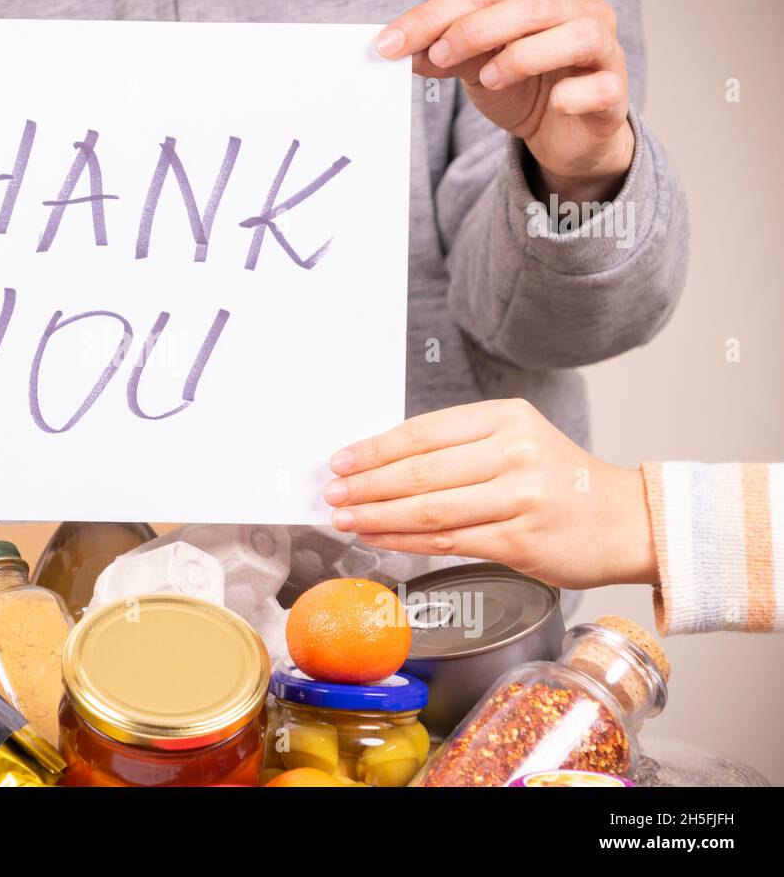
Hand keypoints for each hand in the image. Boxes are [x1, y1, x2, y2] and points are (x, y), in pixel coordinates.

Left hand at [323, 399, 656, 589]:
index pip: (423, 432)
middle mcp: (514, 453)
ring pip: (429, 510)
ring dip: (377, 516)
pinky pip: (447, 542)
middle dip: (367, 485)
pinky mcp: (520, 540)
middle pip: (420, 472)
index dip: (374, 449)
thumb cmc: (560, 481)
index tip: (341, 462)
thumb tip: (382, 462)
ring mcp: (519, 498)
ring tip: (345, 518)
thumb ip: (459, 446)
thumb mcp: (516, 439)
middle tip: (332, 493)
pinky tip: (379, 538)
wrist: (626, 521)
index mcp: (507, 418)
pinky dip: (404, 541)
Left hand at [377, 0, 633, 203]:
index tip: (389, 42)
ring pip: (574, 33)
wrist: (563, 136)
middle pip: (531, 1)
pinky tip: (553, 103)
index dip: (434, 15)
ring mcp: (604, 47)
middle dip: (475, 28)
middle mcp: (580, 7)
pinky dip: (574, 94)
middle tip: (438, 55)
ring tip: (489, 79)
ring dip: (523, 55)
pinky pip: (601, 86)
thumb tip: (402, 50)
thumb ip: (446, 54)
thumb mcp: (476, 68)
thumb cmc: (525, 89)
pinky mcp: (615, 92)